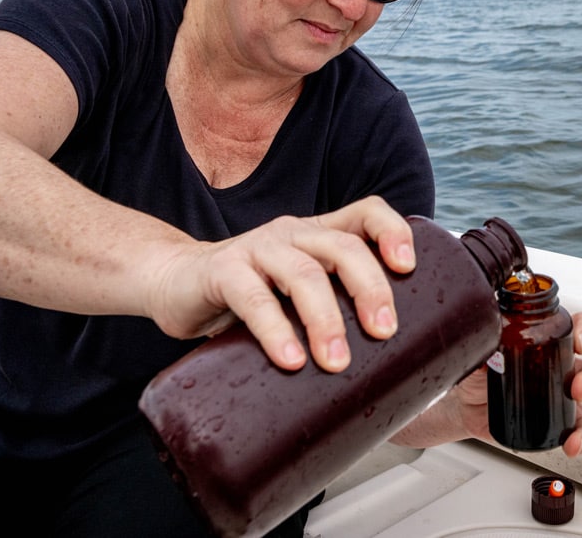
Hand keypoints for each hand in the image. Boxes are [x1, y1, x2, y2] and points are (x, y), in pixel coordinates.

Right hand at [145, 195, 413, 372]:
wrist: (172, 283)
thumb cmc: (247, 296)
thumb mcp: (295, 293)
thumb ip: (331, 308)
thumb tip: (387, 369)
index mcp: (316, 235)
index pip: (365, 212)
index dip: (392, 231)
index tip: (409, 268)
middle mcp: (291, 233)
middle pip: (342, 247)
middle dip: (370, 288)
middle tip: (384, 332)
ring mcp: (256, 249)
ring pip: (303, 274)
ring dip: (325, 320)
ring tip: (336, 362)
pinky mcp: (222, 271)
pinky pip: (253, 298)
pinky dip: (275, 330)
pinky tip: (289, 359)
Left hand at [397, 311, 581, 456]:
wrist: (463, 406)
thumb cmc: (478, 370)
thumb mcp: (481, 348)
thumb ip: (485, 337)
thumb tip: (484, 331)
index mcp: (548, 340)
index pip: (579, 327)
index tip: (580, 340)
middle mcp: (560, 366)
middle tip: (577, 385)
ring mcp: (560, 395)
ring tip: (576, 409)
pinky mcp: (555, 421)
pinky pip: (580, 429)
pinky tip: (573, 444)